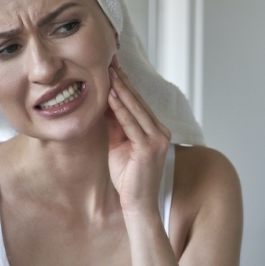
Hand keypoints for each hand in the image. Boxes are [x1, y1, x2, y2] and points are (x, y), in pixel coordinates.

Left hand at [105, 56, 171, 215]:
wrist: (137, 204)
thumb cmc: (128, 177)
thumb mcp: (119, 144)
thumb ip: (115, 124)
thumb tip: (103, 102)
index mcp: (156, 130)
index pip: (138, 103)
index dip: (125, 84)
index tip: (113, 67)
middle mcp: (161, 131)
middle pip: (138, 101)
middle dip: (123, 81)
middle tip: (110, 61)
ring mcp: (157, 139)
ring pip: (136, 108)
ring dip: (121, 89)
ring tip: (108, 72)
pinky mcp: (149, 148)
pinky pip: (131, 123)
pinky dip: (120, 108)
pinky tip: (110, 95)